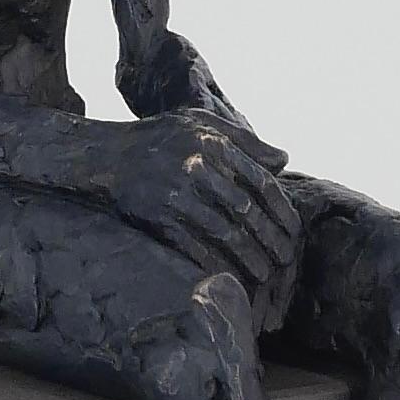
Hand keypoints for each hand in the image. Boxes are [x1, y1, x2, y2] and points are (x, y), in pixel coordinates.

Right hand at [104, 113, 301, 282]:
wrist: (105, 156)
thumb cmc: (159, 138)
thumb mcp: (200, 123)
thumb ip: (244, 139)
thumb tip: (284, 159)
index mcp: (211, 143)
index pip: (260, 181)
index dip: (281, 209)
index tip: (293, 231)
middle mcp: (195, 167)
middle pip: (246, 210)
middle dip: (270, 239)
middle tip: (285, 260)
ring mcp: (175, 194)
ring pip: (224, 233)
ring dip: (248, 258)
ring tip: (264, 274)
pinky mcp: (158, 217)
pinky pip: (194, 246)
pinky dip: (216, 264)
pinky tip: (230, 276)